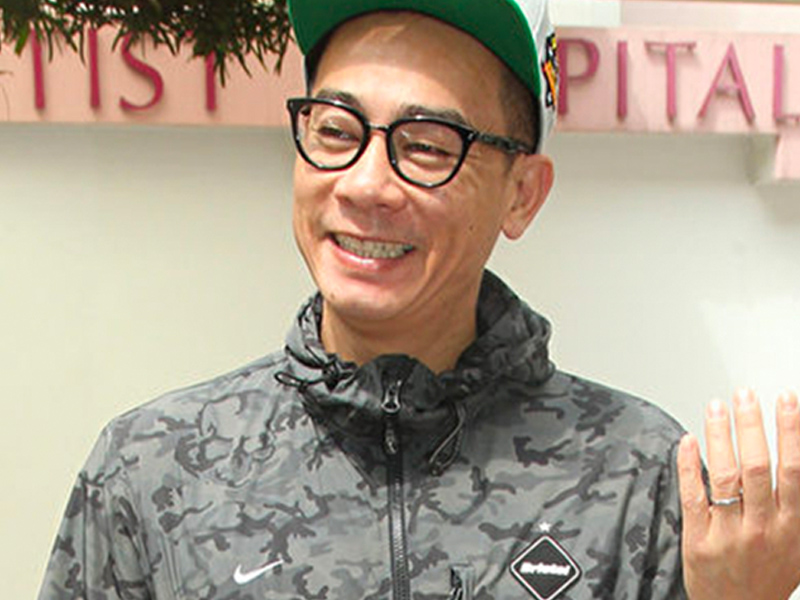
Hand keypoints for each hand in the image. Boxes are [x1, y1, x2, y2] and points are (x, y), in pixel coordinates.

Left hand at [678, 390, 799, 599]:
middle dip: (752, 424)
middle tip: (745, 395)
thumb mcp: (798, 544)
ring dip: (720, 435)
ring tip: (717, 407)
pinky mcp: (698, 539)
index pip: (794, 469)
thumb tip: (797, 458)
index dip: (791, 431)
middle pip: (757, 466)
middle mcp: (762, 527)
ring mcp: (729, 533)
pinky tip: (689, 440)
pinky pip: (693, 494)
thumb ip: (798, 503)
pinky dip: (690, 464)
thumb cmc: (766, 576)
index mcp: (791, 525)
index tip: (786, 400)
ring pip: (725, 475)